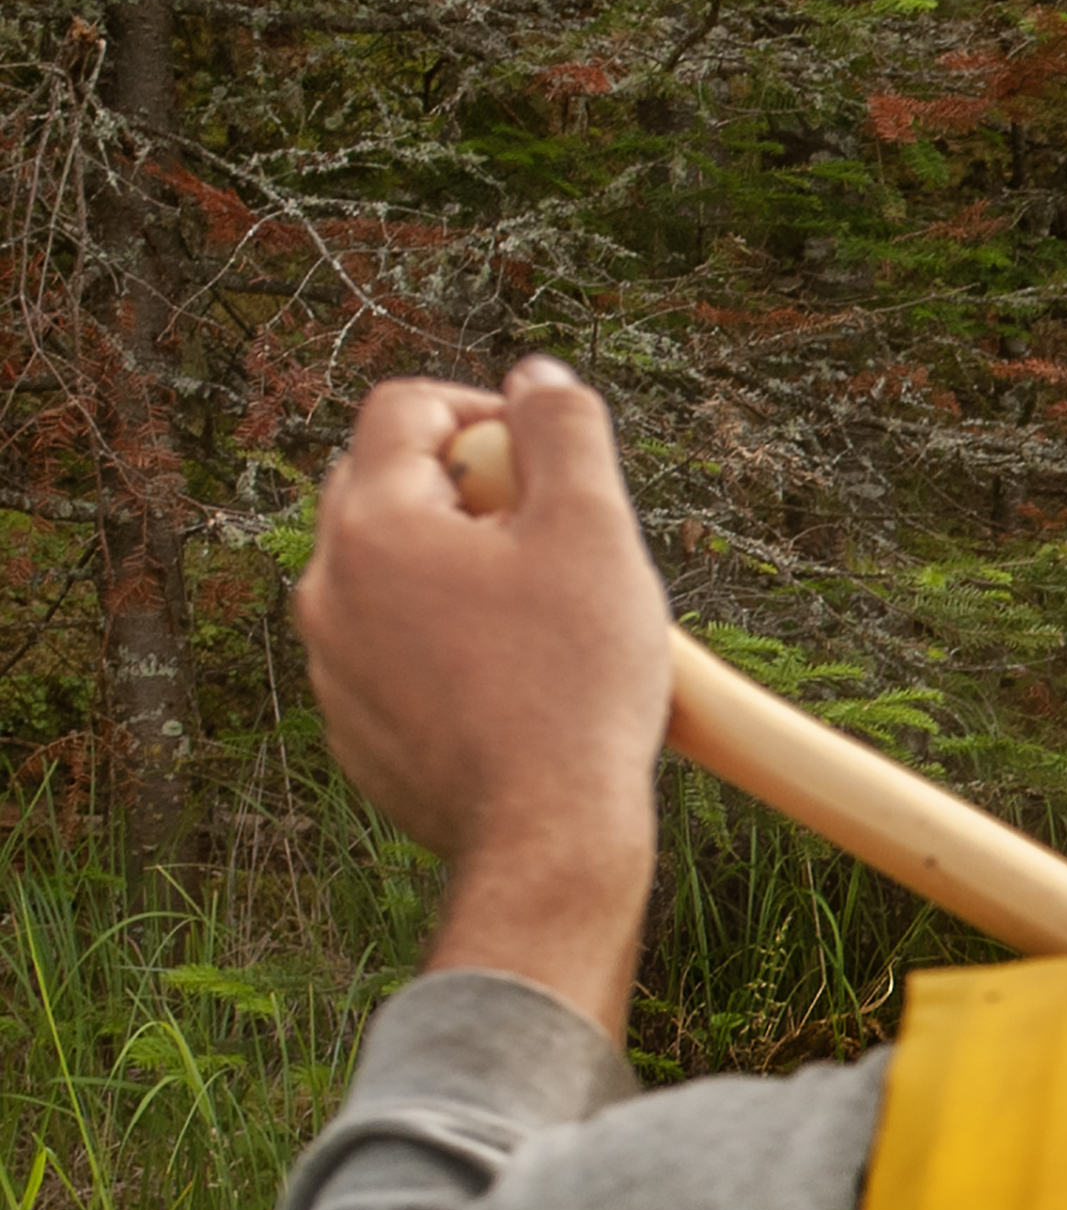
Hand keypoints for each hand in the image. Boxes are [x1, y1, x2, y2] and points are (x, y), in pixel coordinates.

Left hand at [297, 360, 674, 1021]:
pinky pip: (392, 654)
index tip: (544, 451)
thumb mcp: (595, 533)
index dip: (483, 410)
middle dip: (465, 491)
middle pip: (383, 486)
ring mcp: (331, 663)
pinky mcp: (354, 727)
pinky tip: (517, 686)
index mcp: (374, 523)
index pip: (405, 409)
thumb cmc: (577, 684)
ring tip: (541, 620)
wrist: (549, 835)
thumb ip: (564, 431)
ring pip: (387, 576)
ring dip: (455, 572)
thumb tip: (538, 374)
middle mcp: (327, 585)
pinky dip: (445, 647)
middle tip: (548, 536)